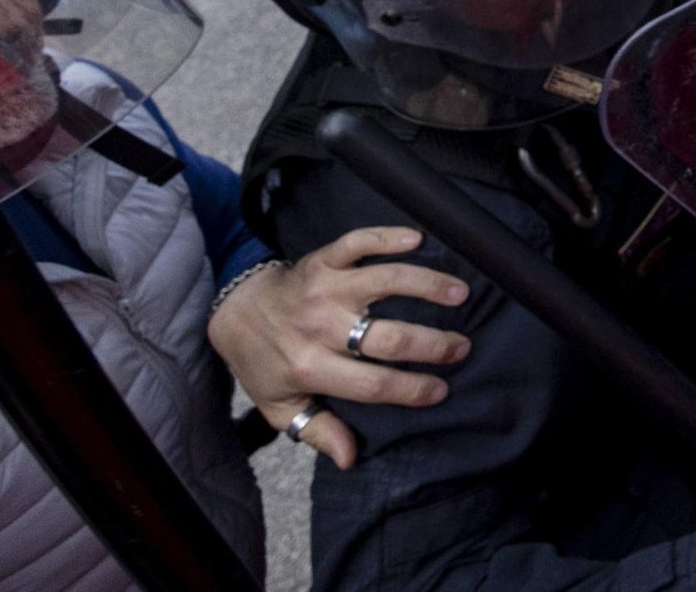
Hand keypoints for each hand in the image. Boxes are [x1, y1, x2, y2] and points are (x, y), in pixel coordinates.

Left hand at [205, 228, 471, 469]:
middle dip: (433, 344)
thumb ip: (318, 431)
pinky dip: (388, 236)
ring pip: (385, 282)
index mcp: (309, 367)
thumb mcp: (281, 407)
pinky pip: (359, 242)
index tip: (440, 389)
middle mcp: (319, 326)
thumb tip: (350, 459)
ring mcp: (324, 288)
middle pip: (389, 337)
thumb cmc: (265, 362)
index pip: (372, 384)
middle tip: (461, 347)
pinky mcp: (323, 259)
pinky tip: (418, 239)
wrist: (234, 312)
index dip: (412, 389)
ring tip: (460, 293)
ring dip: (427, 285)